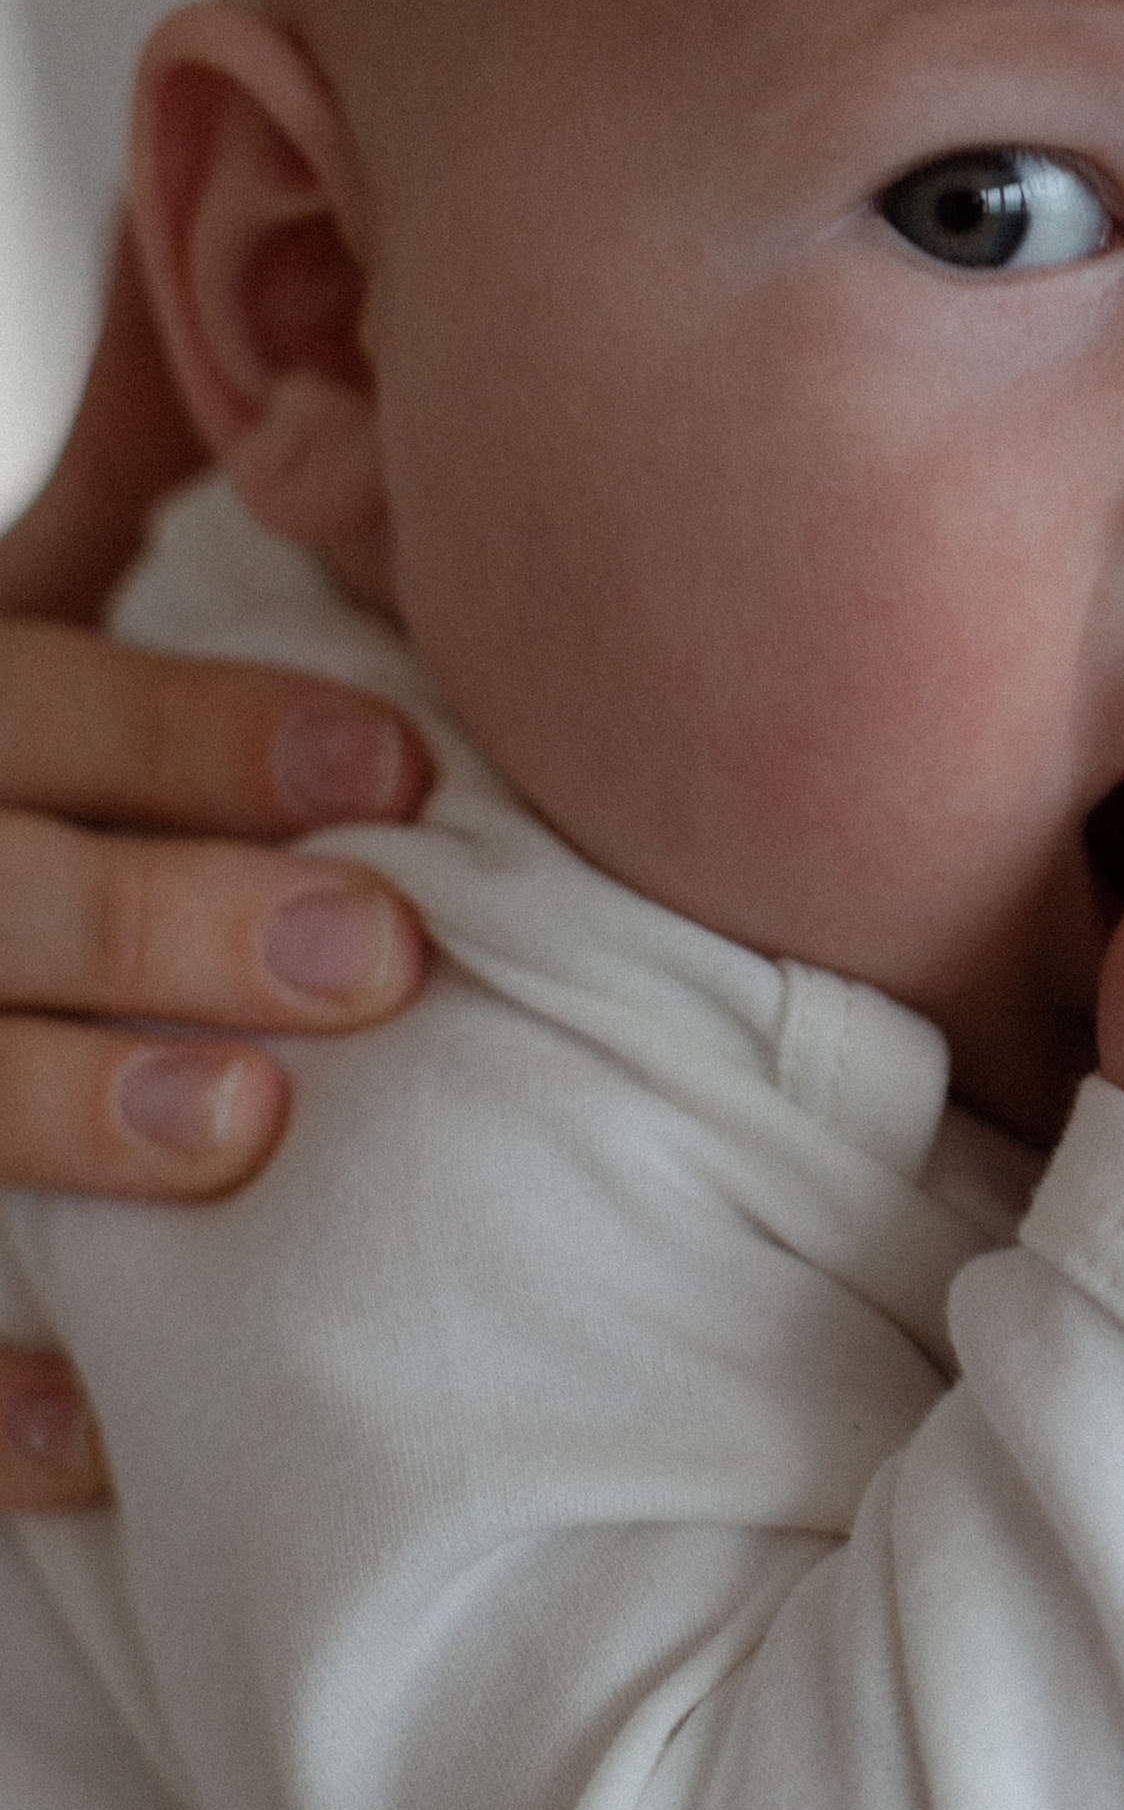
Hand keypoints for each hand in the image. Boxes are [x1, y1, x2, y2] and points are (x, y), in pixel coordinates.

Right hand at [0, 233, 430, 1504]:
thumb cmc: (3, 772)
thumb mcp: (14, 627)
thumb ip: (114, 509)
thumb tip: (309, 375)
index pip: (26, 698)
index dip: (200, 727)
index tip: (399, 764)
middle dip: (157, 912)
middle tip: (378, 954)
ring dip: (64, 1106)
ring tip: (250, 1133)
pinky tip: (102, 1433)